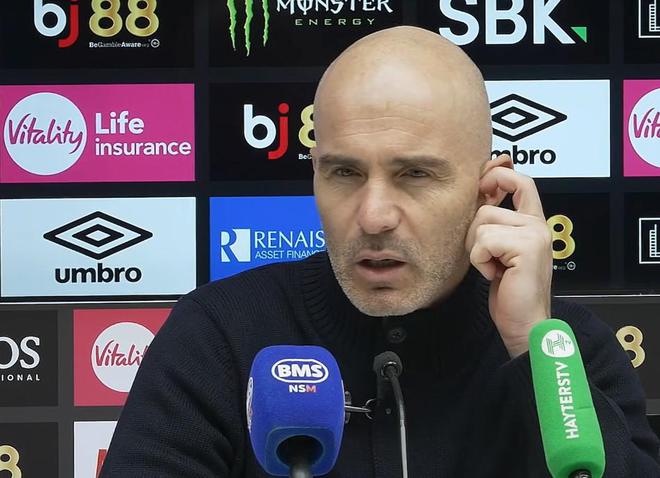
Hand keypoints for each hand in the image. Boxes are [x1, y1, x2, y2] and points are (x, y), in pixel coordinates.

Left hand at [464, 155, 552, 357]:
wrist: (524, 324)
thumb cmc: (510, 291)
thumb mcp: (498, 250)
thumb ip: (493, 223)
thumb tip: (479, 191)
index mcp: (532, 223)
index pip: (520, 181)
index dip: (497, 176)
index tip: (483, 189)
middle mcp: (537, 225)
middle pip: (485, 208)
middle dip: (474, 237)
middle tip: (489, 260)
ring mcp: (534, 234)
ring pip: (481, 225)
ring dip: (478, 251)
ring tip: (495, 268)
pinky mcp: (526, 247)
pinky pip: (483, 242)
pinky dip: (481, 261)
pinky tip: (496, 275)